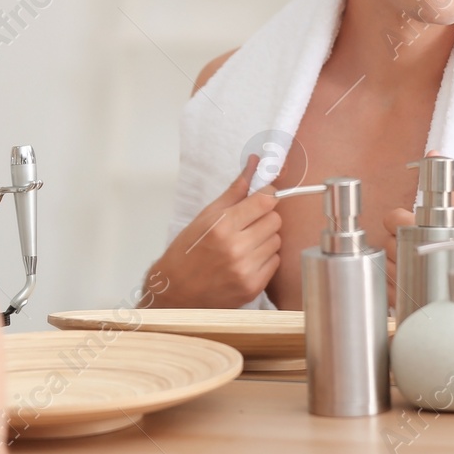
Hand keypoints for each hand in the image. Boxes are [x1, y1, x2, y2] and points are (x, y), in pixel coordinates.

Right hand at [146, 155, 280, 307]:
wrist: (176, 292)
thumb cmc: (188, 250)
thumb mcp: (206, 216)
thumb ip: (235, 190)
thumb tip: (255, 162)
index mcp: (222, 226)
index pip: (265, 200)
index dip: (268, 194)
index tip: (263, 196)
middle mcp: (236, 248)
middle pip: (275, 220)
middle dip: (265, 217)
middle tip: (249, 222)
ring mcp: (245, 270)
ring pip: (277, 241)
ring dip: (265, 238)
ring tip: (246, 243)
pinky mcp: (253, 287)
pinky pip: (275, 262)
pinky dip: (265, 258)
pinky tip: (247, 259)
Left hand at [381, 151, 453, 310]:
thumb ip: (448, 187)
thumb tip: (434, 154)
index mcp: (419, 230)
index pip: (390, 218)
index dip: (400, 220)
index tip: (414, 225)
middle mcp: (407, 255)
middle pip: (386, 240)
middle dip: (400, 241)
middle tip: (422, 245)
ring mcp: (404, 280)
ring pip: (385, 264)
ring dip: (397, 262)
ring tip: (420, 263)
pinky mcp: (405, 301)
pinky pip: (388, 288)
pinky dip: (396, 283)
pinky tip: (415, 280)